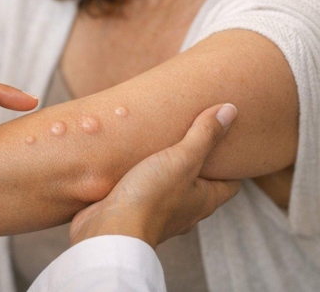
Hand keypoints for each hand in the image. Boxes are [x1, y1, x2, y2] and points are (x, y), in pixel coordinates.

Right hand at [69, 104, 241, 247]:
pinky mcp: (132, 213)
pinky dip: (140, 180)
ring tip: (156, 147)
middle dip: (196, 166)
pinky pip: (142, 193)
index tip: (226, 145)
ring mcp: (158, 214)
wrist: (109, 230)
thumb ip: (204, 135)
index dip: (231, 165)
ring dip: (165, 172)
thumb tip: (231, 110)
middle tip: (190, 140)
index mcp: (205, 201)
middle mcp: (185, 211)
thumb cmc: (150, 197)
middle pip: (199, 186)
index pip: (230, 184)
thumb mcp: (182, 159)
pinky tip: (128, 165)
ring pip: (169, 190)